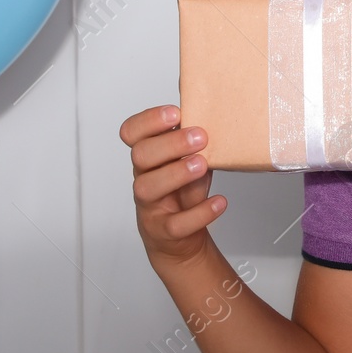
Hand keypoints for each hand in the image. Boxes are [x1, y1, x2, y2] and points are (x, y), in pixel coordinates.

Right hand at [120, 105, 226, 271]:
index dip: (148, 121)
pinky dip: (200, 212)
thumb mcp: (191, 161)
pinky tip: (219, 202)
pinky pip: (175, 224)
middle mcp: (144, 177)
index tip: (176, 113)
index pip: (132, 132)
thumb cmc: (185, 191)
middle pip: (140, 155)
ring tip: (202, 165)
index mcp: (149, 156)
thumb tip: (219, 116)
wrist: (181, 238)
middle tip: (200, 137)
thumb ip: (196, 144)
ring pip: (148, 188)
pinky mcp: (162, 230)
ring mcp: (150, 205)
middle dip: (170, 143)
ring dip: (176, 173)